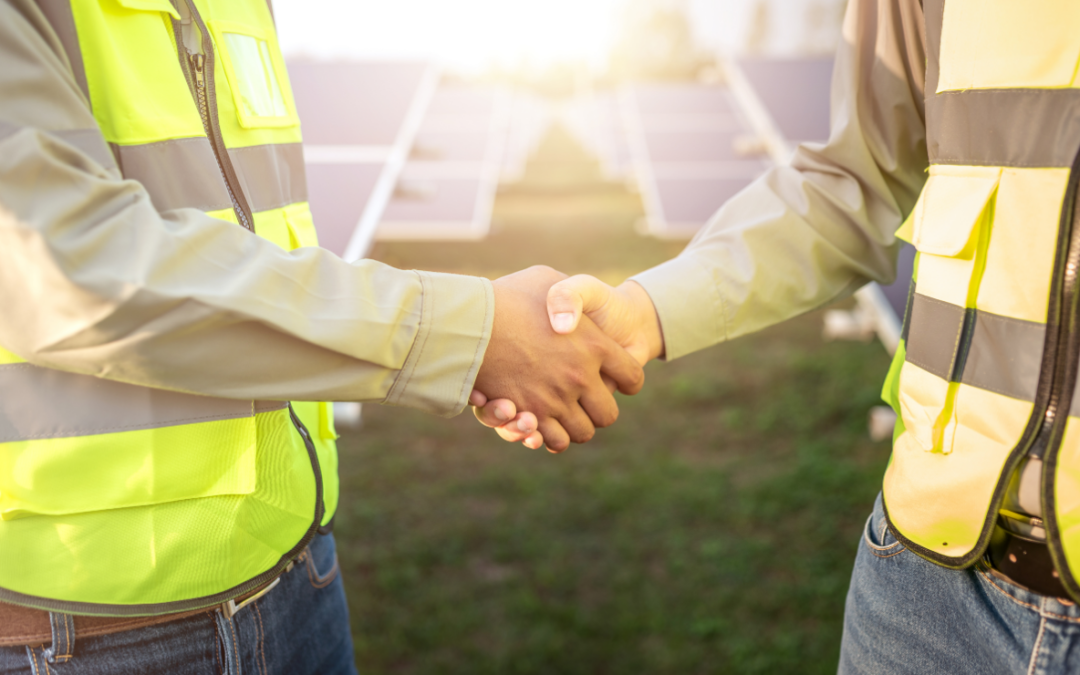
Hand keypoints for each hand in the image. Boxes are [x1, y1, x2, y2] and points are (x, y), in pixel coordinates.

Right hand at [471, 266, 644, 451]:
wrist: (471, 319)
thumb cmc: (509, 296)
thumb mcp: (547, 280)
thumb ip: (570, 295)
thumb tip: (574, 321)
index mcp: (595, 345)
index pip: (631, 376)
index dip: (627, 379)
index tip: (619, 379)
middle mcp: (581, 376)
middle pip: (608, 413)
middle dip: (599, 409)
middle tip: (586, 400)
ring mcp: (557, 399)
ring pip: (583, 432)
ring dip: (575, 425)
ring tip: (563, 413)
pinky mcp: (531, 417)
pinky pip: (555, 441)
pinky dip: (550, 437)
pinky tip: (542, 424)